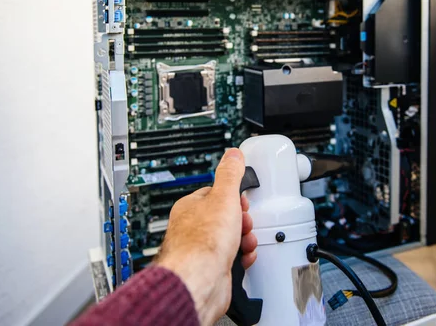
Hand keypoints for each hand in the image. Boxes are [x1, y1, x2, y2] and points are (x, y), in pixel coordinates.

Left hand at [156, 148, 257, 325]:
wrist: (199, 281)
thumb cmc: (202, 243)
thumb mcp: (224, 197)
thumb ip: (229, 174)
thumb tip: (232, 154)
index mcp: (191, 207)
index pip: (214, 194)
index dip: (233, 196)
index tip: (242, 199)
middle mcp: (193, 228)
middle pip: (225, 216)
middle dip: (242, 220)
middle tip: (243, 222)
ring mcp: (202, 250)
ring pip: (230, 238)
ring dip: (244, 238)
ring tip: (245, 241)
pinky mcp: (212, 268)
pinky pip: (232, 258)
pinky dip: (242, 257)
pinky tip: (243, 256)